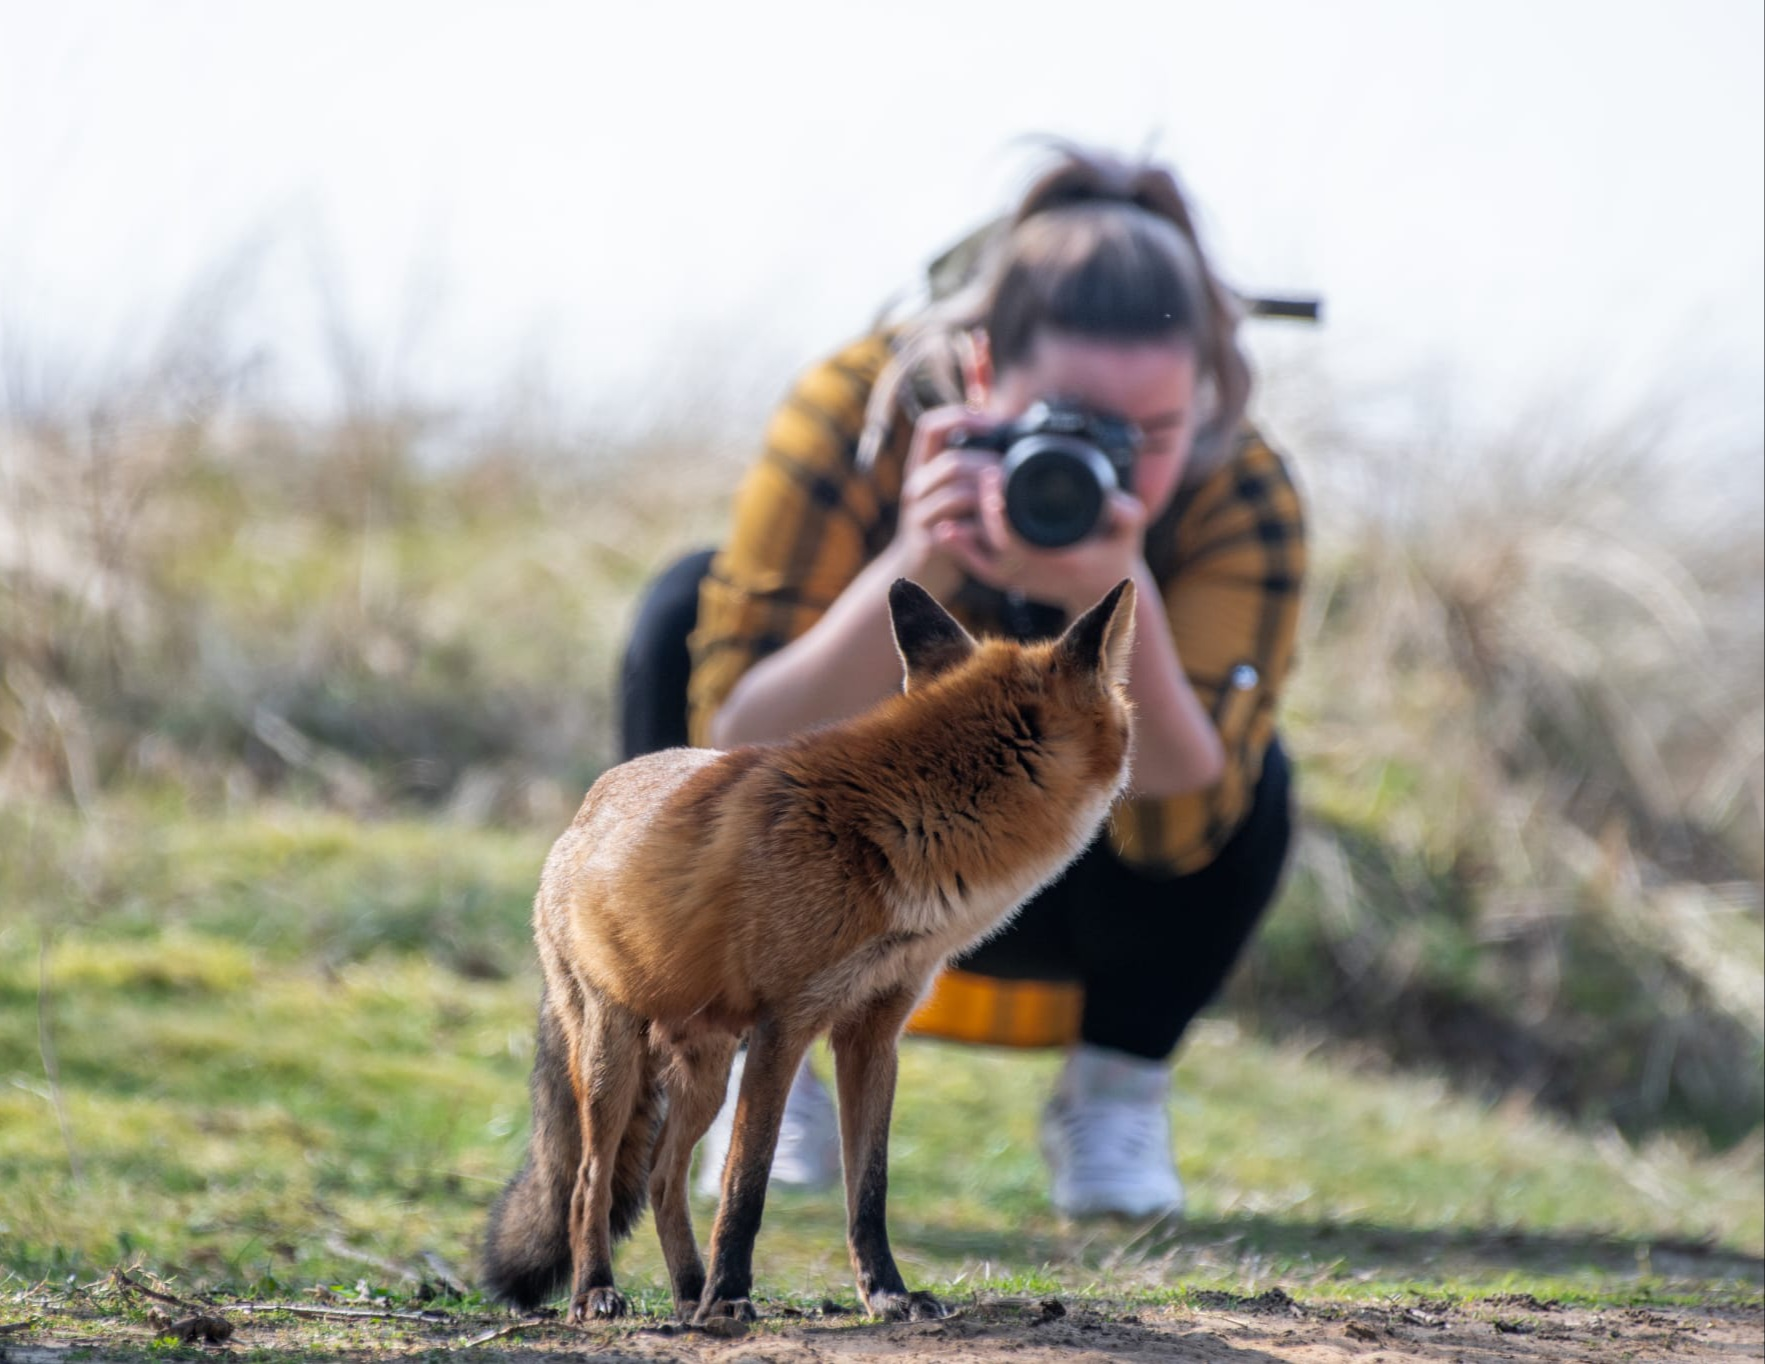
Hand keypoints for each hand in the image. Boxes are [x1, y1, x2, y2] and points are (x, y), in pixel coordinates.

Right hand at [882, 405, 1001, 597]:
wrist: (918, 569)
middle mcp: (916, 486)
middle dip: (989, 464)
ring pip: (957, 494)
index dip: (962, 417)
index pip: (930, 426)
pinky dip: (984, 524)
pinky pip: (960, 527)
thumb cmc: (945, 524)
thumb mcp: (951, 489)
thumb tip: (1006, 427)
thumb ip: (970, 464)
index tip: (995, 422)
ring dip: (990, 494)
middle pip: (952, 462)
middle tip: (1017, 471)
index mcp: (922, 466)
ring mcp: (919, 514)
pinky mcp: (928, 540)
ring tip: (1013, 498)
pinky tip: (998, 525)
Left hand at [938, 461, 1151, 615]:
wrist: (1101, 587)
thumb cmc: (1114, 556)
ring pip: (976, 557)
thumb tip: (1116, 501)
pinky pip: (975, 565)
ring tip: (947, 505)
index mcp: (1054, 562)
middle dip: (978, 510)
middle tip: (975, 476)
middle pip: (989, 542)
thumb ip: (1126, 515)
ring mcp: (1015, 577)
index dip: (998, 512)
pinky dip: (959, 550)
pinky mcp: (1006, 578)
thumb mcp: (1127, 535)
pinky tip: (944, 530)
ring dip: (960, 533)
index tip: (994, 477)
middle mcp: (1030, 572)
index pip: (1014, 539)